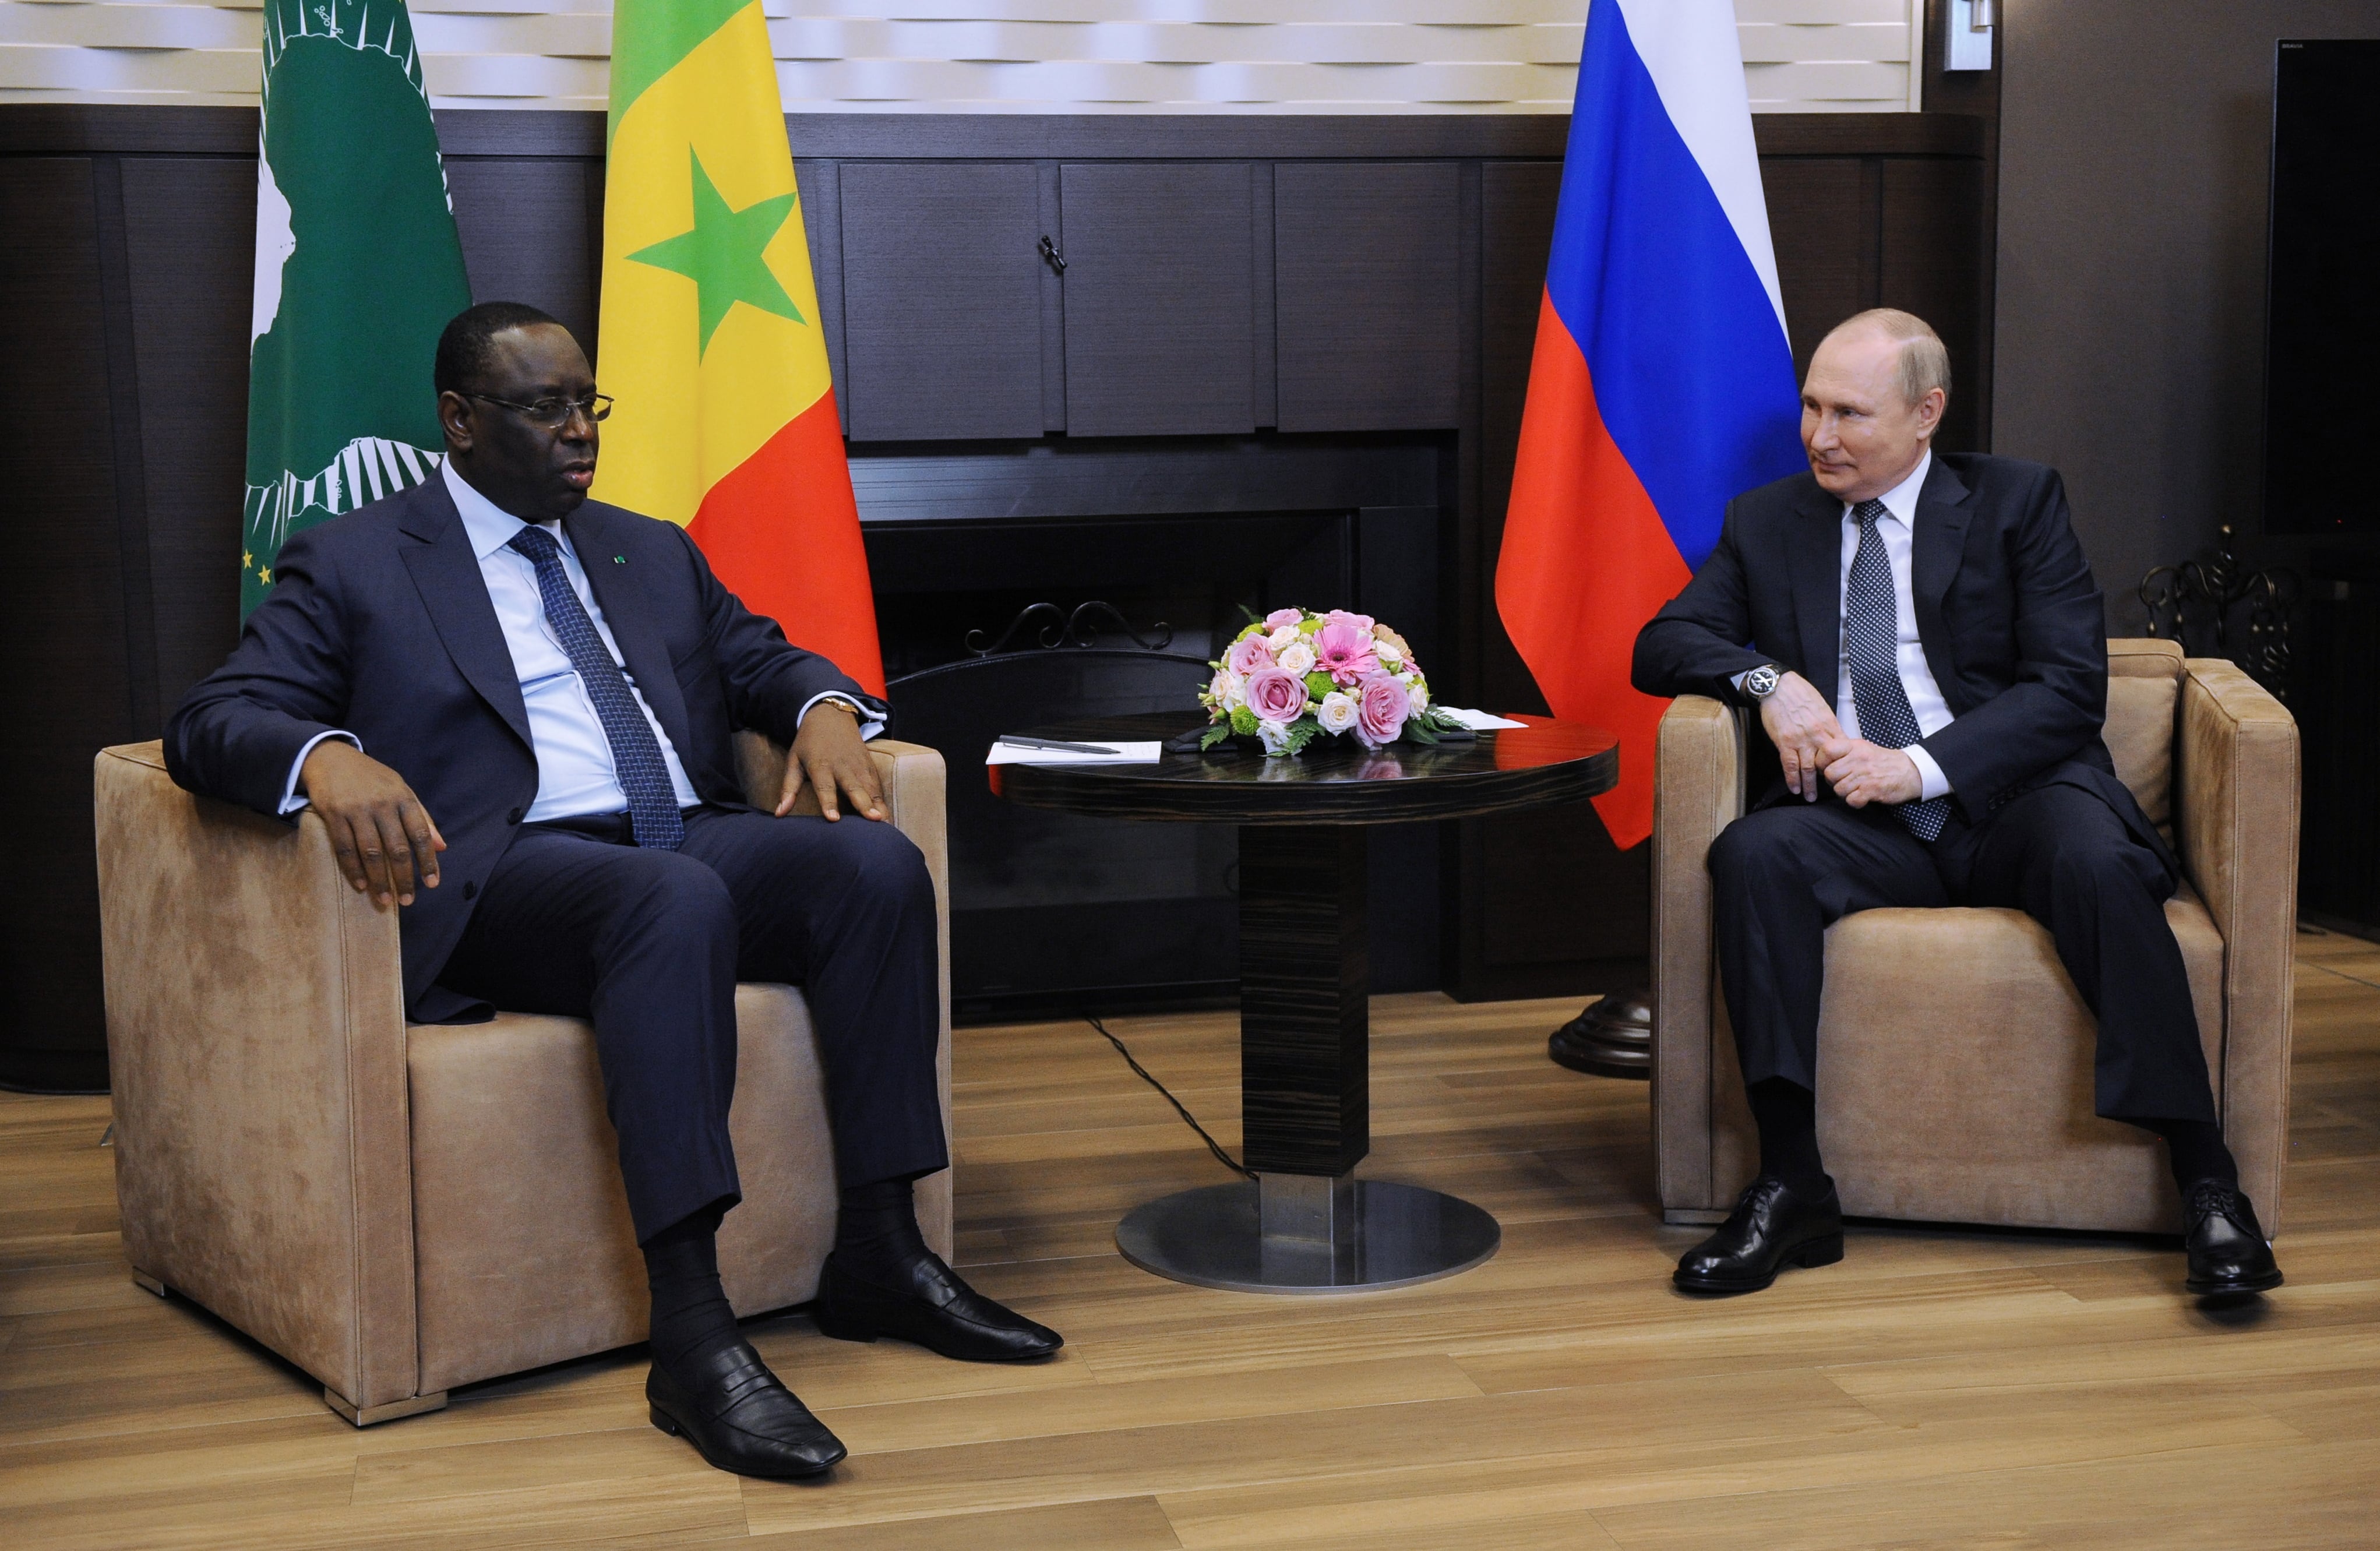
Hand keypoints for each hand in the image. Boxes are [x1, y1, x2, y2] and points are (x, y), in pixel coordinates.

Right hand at [299, 741, 444, 905]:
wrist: (330, 757)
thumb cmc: (372, 779)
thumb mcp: (401, 791)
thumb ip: (422, 819)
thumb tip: (442, 847)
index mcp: (403, 798)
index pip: (421, 834)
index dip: (428, 861)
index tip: (432, 884)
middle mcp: (382, 804)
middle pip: (397, 848)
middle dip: (404, 878)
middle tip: (408, 901)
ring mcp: (357, 809)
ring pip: (370, 852)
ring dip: (379, 880)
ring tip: (384, 900)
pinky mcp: (333, 814)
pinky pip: (344, 848)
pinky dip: (353, 869)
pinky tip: (361, 885)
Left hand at [777, 703, 886, 822]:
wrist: (831, 716)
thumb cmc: (808, 743)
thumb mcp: (793, 761)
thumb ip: (788, 789)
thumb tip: (779, 814)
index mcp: (820, 765)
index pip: (824, 786)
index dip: (828, 802)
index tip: (833, 819)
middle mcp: (842, 766)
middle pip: (854, 787)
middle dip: (864, 804)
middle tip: (874, 820)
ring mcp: (859, 766)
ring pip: (870, 787)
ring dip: (878, 805)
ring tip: (884, 823)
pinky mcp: (869, 766)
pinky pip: (877, 786)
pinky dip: (882, 800)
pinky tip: (887, 816)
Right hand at [1758, 671, 1847, 801]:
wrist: (1779, 686)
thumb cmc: (1800, 693)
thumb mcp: (1821, 706)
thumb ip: (1828, 723)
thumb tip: (1833, 736)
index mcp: (1829, 725)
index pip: (1841, 750)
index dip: (1843, 764)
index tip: (1843, 774)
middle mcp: (1818, 735)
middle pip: (1827, 763)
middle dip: (1829, 779)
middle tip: (1830, 791)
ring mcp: (1801, 740)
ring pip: (1809, 769)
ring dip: (1809, 785)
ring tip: (1810, 797)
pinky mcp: (1785, 742)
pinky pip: (1790, 765)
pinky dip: (1792, 779)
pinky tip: (1794, 788)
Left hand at [1821, 739, 1923, 807]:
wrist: (1912, 770)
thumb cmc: (1883, 762)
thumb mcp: (1862, 748)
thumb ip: (1842, 752)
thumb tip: (1820, 761)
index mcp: (1854, 746)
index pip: (1825, 750)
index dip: (1821, 762)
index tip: (1827, 768)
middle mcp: (1858, 758)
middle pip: (1829, 774)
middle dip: (1834, 782)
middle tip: (1845, 782)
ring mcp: (1865, 774)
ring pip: (1838, 789)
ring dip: (1845, 793)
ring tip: (1857, 789)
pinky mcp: (1872, 789)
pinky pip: (1851, 800)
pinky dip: (1855, 801)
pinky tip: (1863, 796)